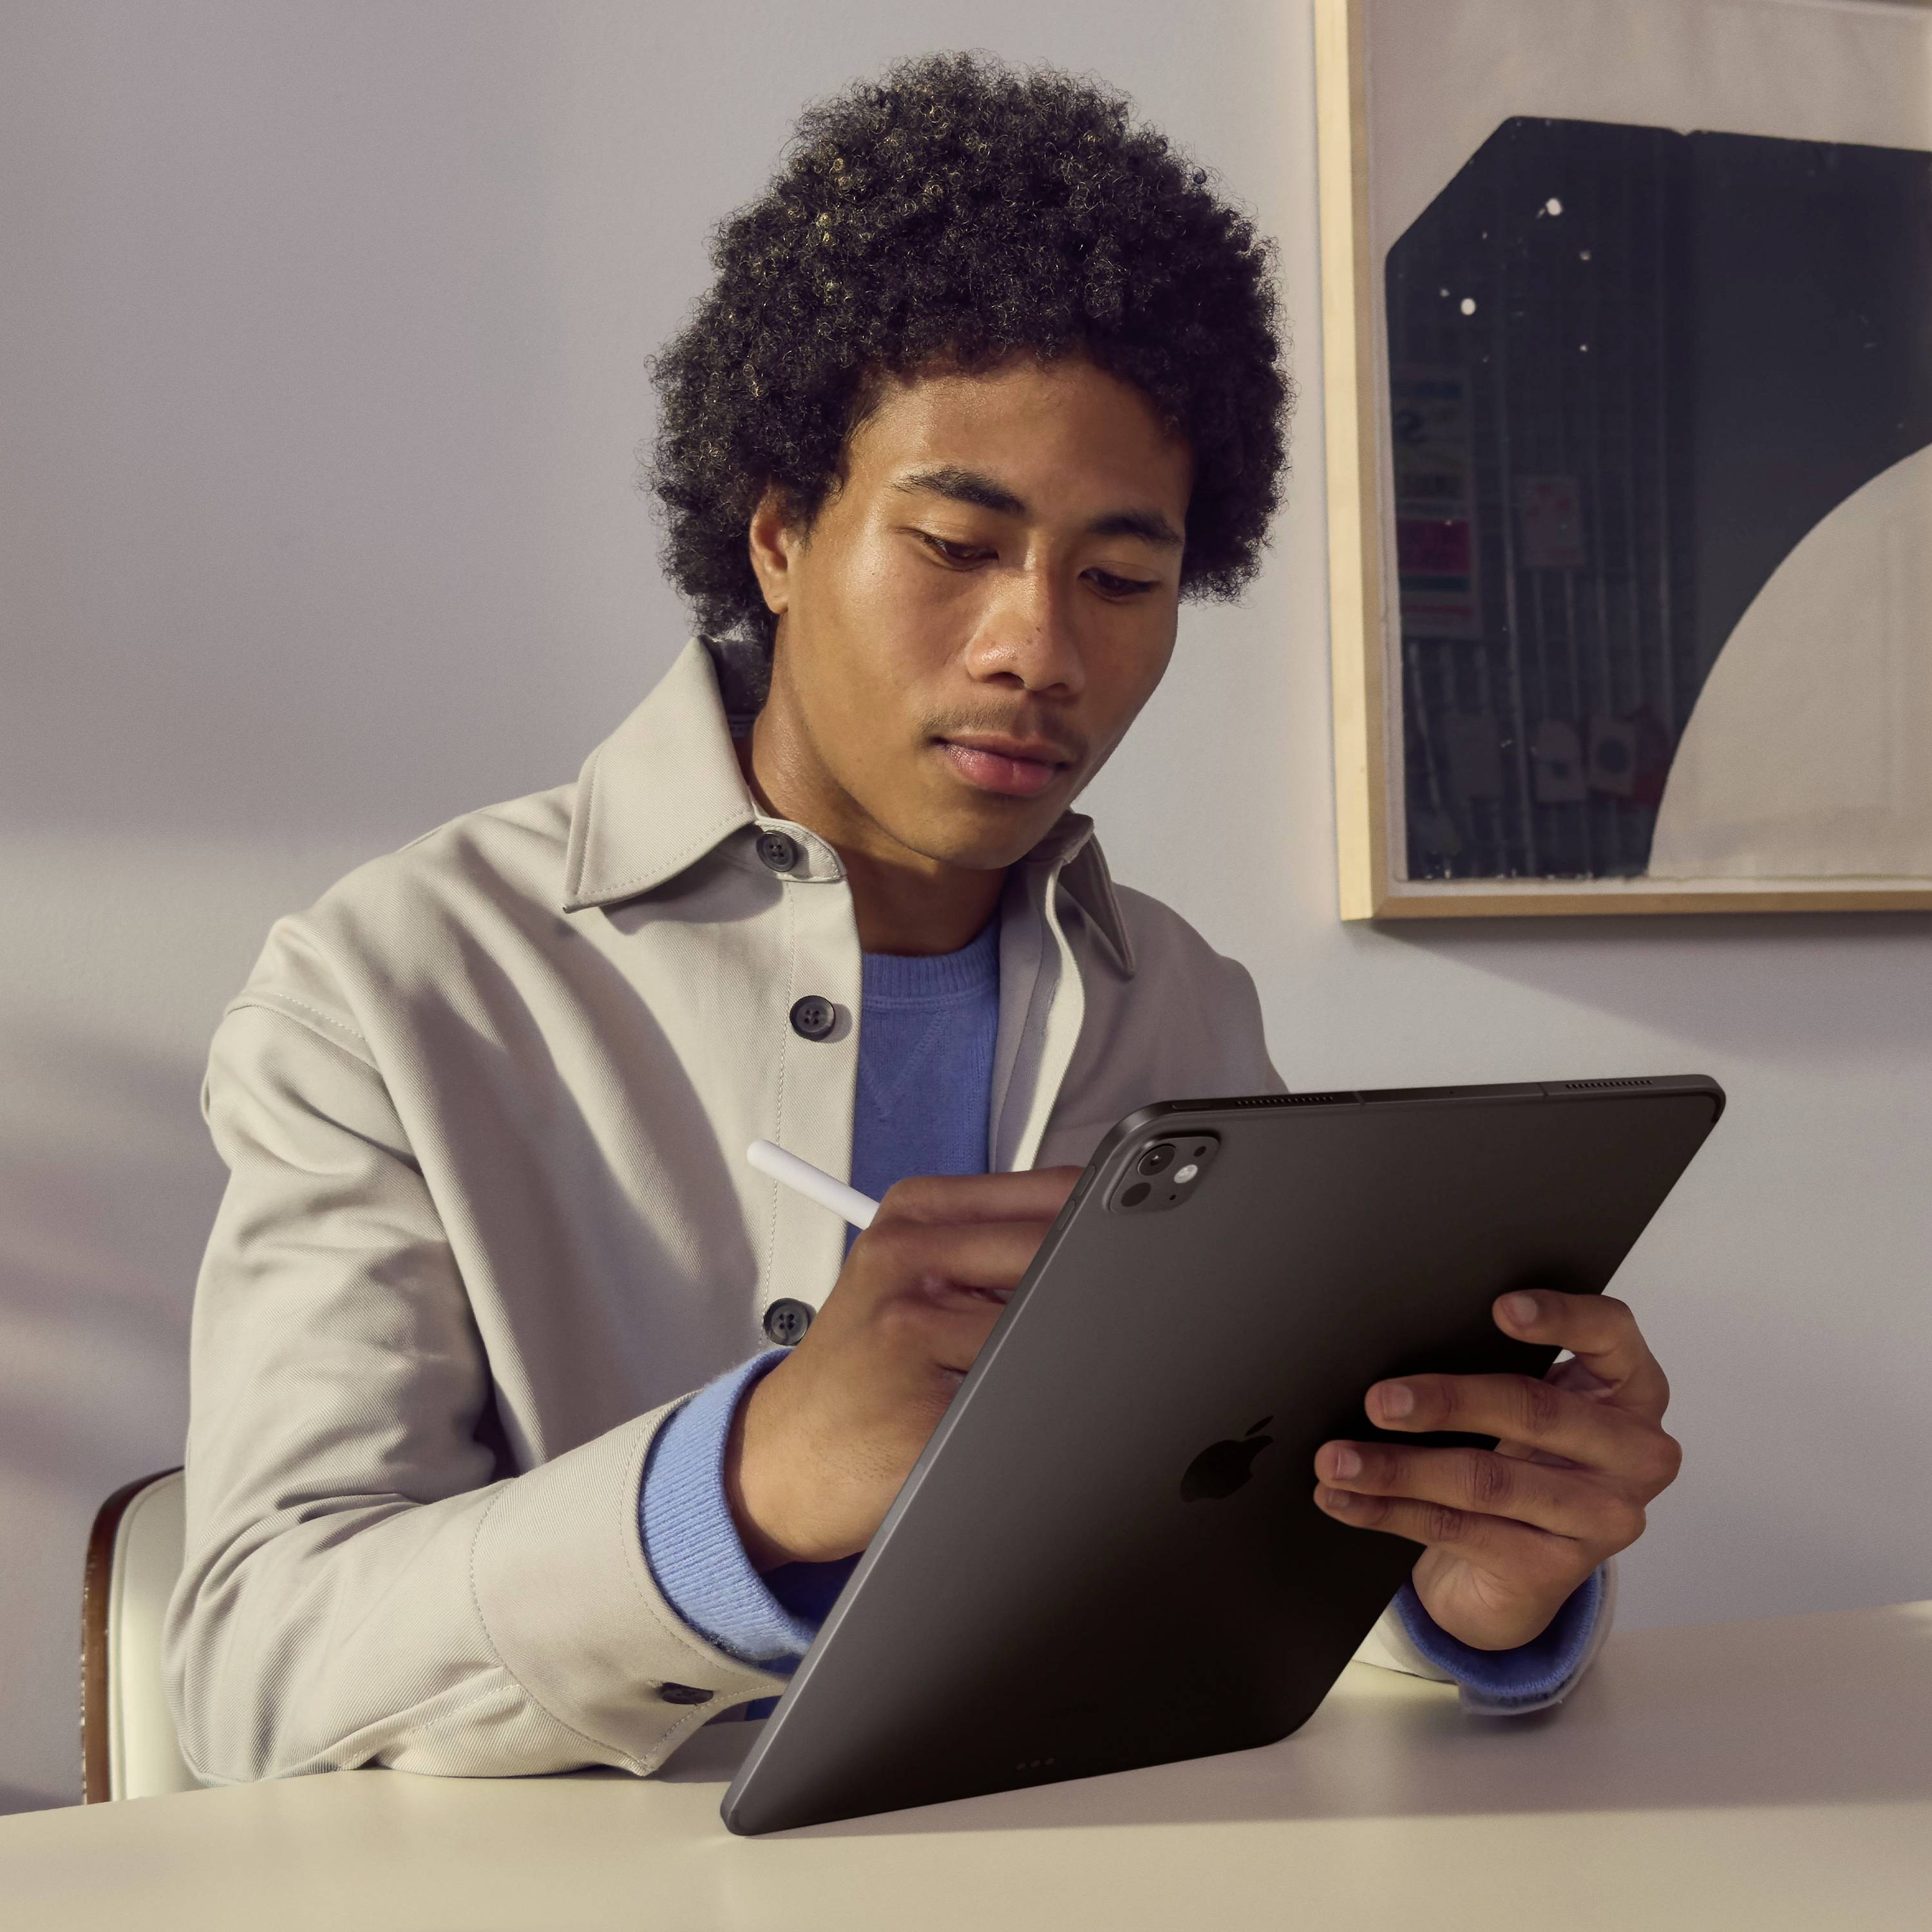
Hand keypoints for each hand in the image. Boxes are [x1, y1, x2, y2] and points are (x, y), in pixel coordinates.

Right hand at [725, 1166, 1082, 1568]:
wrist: (780, 1461)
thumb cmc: (861, 1370)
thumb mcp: (912, 1277)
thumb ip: (998, 1245)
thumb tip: (1118, 1240)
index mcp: (915, 1213)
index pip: (1056, 1193)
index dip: (1118, 1225)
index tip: (1148, 1254)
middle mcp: (907, 1259)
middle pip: (1064, 1254)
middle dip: (1102, 1296)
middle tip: (1122, 1329)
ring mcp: (910, 1334)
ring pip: (1054, 1332)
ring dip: (1070, 1365)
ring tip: (1029, 1385)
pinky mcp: (924, 1415)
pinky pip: (1026, 1405)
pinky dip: (1042, 1418)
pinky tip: (1005, 1425)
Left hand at [1312, 1291, 1680, 1649]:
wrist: (1523, 1569)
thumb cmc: (1524, 1456)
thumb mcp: (1529, 1409)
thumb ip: (1499, 1368)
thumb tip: (1403, 1339)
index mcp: (1632, 1388)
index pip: (1612, 1333)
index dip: (1562, 1317)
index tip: (1499, 1309)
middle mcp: (1633, 1453)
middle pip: (1535, 1410)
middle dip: (1446, 1402)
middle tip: (1378, 1401)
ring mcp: (1603, 1517)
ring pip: (1487, 1481)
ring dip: (1398, 1468)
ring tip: (1338, 1460)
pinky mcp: (1557, 1570)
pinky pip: (1458, 1530)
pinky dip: (1389, 1511)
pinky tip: (1345, 1500)